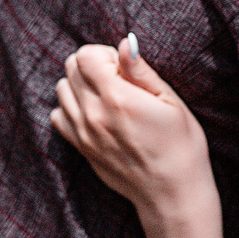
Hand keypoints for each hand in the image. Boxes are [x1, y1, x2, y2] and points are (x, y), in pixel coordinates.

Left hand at [50, 35, 212, 226]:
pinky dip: (70, 108)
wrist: (172, 194)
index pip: (84, 55)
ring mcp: (83, 133)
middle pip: (69, 68)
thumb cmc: (181, 146)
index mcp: (118, 98)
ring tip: (108, 97)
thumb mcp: (171, 102)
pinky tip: (95, 114)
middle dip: (92, 65)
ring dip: (80, 85)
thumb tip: (124, 44)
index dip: (105, 54)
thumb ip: (141, 72)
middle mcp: (93, 114)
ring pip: (61, 90)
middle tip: (119, 80)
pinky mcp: (80, 148)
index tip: (125, 67)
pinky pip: (57, 116)